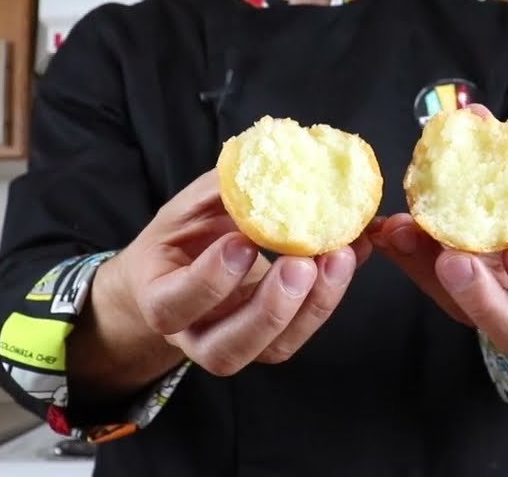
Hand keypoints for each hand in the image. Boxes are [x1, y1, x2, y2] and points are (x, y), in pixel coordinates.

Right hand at [93, 169, 374, 377]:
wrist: (183, 272)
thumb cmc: (184, 237)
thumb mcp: (189, 208)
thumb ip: (223, 192)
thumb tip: (278, 158)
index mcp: (158, 299)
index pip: (173, 305)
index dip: (209, 280)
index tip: (242, 242)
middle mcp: (194, 335)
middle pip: (227, 348)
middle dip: (270, 308)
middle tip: (302, 263)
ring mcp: (235, 345)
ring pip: (273, 349)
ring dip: (313, 305)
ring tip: (339, 257)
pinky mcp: (271, 342)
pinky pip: (301, 332)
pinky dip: (330, 296)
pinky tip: (349, 257)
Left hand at [374, 107, 507, 361]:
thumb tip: (477, 115)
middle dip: (484, 299)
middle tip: (452, 259)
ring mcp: (498, 318)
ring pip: (472, 324)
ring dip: (440, 282)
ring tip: (408, 237)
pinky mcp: (461, 306)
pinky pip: (435, 293)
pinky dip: (411, 259)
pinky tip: (389, 231)